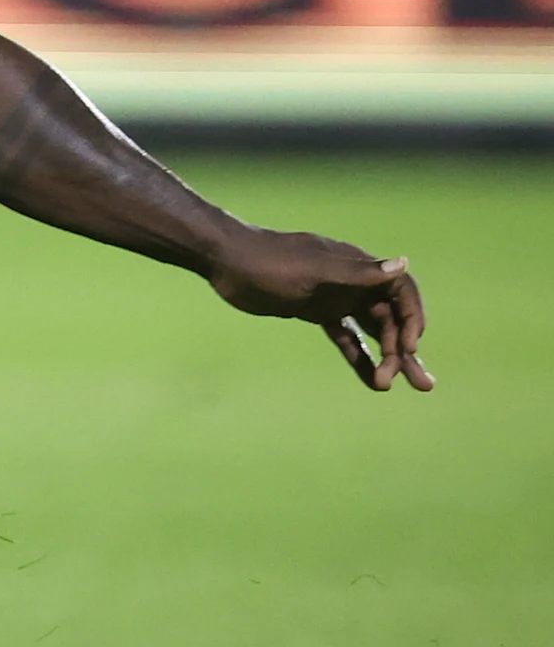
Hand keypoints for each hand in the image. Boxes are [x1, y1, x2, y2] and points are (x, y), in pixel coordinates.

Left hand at [202, 230, 430, 391]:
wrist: (226, 260)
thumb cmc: (269, 261)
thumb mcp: (314, 270)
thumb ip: (357, 272)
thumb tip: (403, 263)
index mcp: (359, 267)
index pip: (402, 293)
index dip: (412, 320)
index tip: (409, 348)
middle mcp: (354, 283)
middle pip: (390, 319)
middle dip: (403, 351)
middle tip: (420, 385)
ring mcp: (336, 298)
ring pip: (371, 331)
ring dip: (386, 358)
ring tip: (394, 387)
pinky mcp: (317, 312)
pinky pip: (345, 337)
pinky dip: (358, 357)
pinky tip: (370, 380)